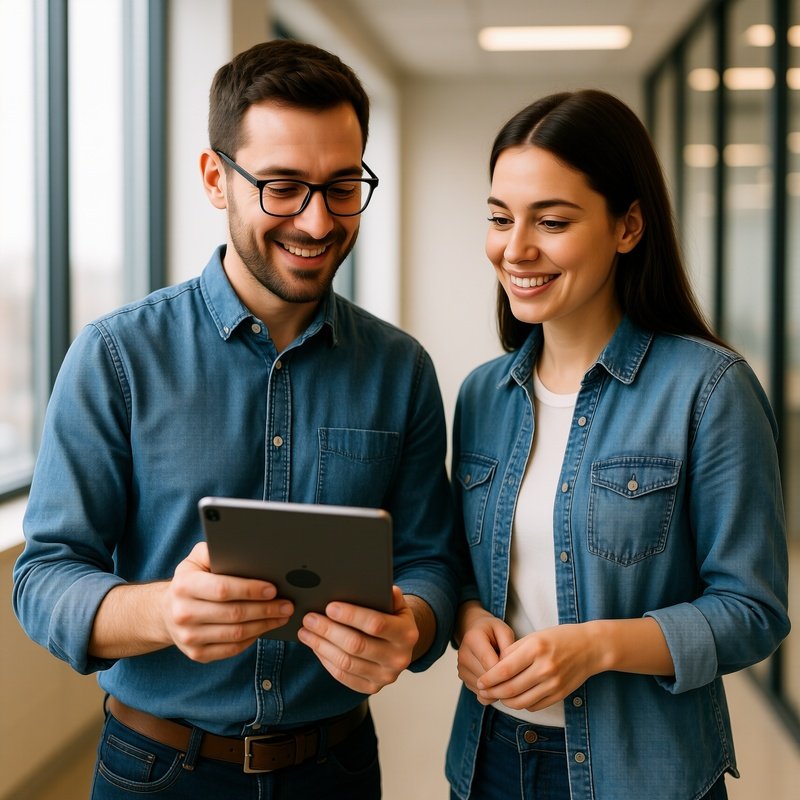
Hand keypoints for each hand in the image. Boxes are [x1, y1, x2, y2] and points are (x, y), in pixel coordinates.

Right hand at [161, 542, 293, 662]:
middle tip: (287, 605)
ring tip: (282, 616)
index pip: (223, 589)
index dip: (251, 590)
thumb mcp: (197, 559)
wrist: (167, 611)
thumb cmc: (192, 579)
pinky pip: (231, 649)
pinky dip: (252, 639)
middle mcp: (183, 613)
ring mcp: (188, 637)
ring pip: (236, 634)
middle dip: (265, 609)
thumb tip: (246, 549)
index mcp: (184, 585)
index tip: (273, 589)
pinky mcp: (197, 654)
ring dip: (264, 625)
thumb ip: (217, 551)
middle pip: (234, 614)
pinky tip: (264, 628)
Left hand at [297, 586, 418, 693]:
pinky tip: (315, 646)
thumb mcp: (396, 604)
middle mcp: (399, 658)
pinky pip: (343, 676)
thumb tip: (374, 585)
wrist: (402, 645)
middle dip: (329, 630)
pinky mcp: (371, 687)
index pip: (376, 624)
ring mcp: (385, 676)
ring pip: (346, 662)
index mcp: (406, 634)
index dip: (352, 616)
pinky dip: (325, 660)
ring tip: (305, 632)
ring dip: (321, 646)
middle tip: (310, 618)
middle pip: (357, 645)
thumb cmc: (393, 618)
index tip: (330, 607)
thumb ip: (387, 595)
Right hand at [456, 603, 514, 702]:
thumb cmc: (493, 631)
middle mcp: (463, 655)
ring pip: (485, 691)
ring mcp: (461, 669)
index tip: (519, 669)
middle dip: (505, 681)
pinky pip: (482, 696)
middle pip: (487, 680)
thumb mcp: (504, 631)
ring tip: (507, 676)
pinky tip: (498, 681)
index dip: (507, 671)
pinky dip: (493, 694)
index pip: (490, 664)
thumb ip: (509, 647)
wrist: (476, 632)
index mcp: (473, 639)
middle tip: (517, 674)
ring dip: (499, 688)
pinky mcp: (463, 679)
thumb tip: (510, 670)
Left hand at [476, 624, 597, 711]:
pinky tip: (517, 697)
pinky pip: (534, 705)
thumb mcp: (534, 636)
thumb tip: (493, 669)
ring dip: (505, 701)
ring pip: (521, 701)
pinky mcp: (560, 695)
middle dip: (492, 692)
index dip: (489, 679)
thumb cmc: (559, 638)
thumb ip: (513, 651)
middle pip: (510, 688)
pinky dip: (522, 704)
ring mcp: (554, 683)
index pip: (504, 669)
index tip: (480, 681)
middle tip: (483, 692)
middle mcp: (545, 667)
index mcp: (535, 648)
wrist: (590, 648)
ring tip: (498, 695)